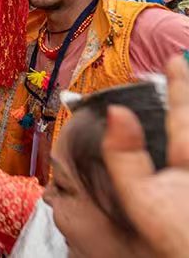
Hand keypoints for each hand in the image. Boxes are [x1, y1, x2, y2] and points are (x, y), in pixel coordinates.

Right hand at [101, 54, 188, 257]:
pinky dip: (182, 135)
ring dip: (184, 119)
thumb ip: (123, 154)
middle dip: (186, 99)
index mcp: (188, 154)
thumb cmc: (175, 237)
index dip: (178, 83)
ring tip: (181, 103)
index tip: (175, 60)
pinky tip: (176, 141)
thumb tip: (116, 111)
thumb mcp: (139, 198)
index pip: (182, 109)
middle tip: (180, 74)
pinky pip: (187, 148)